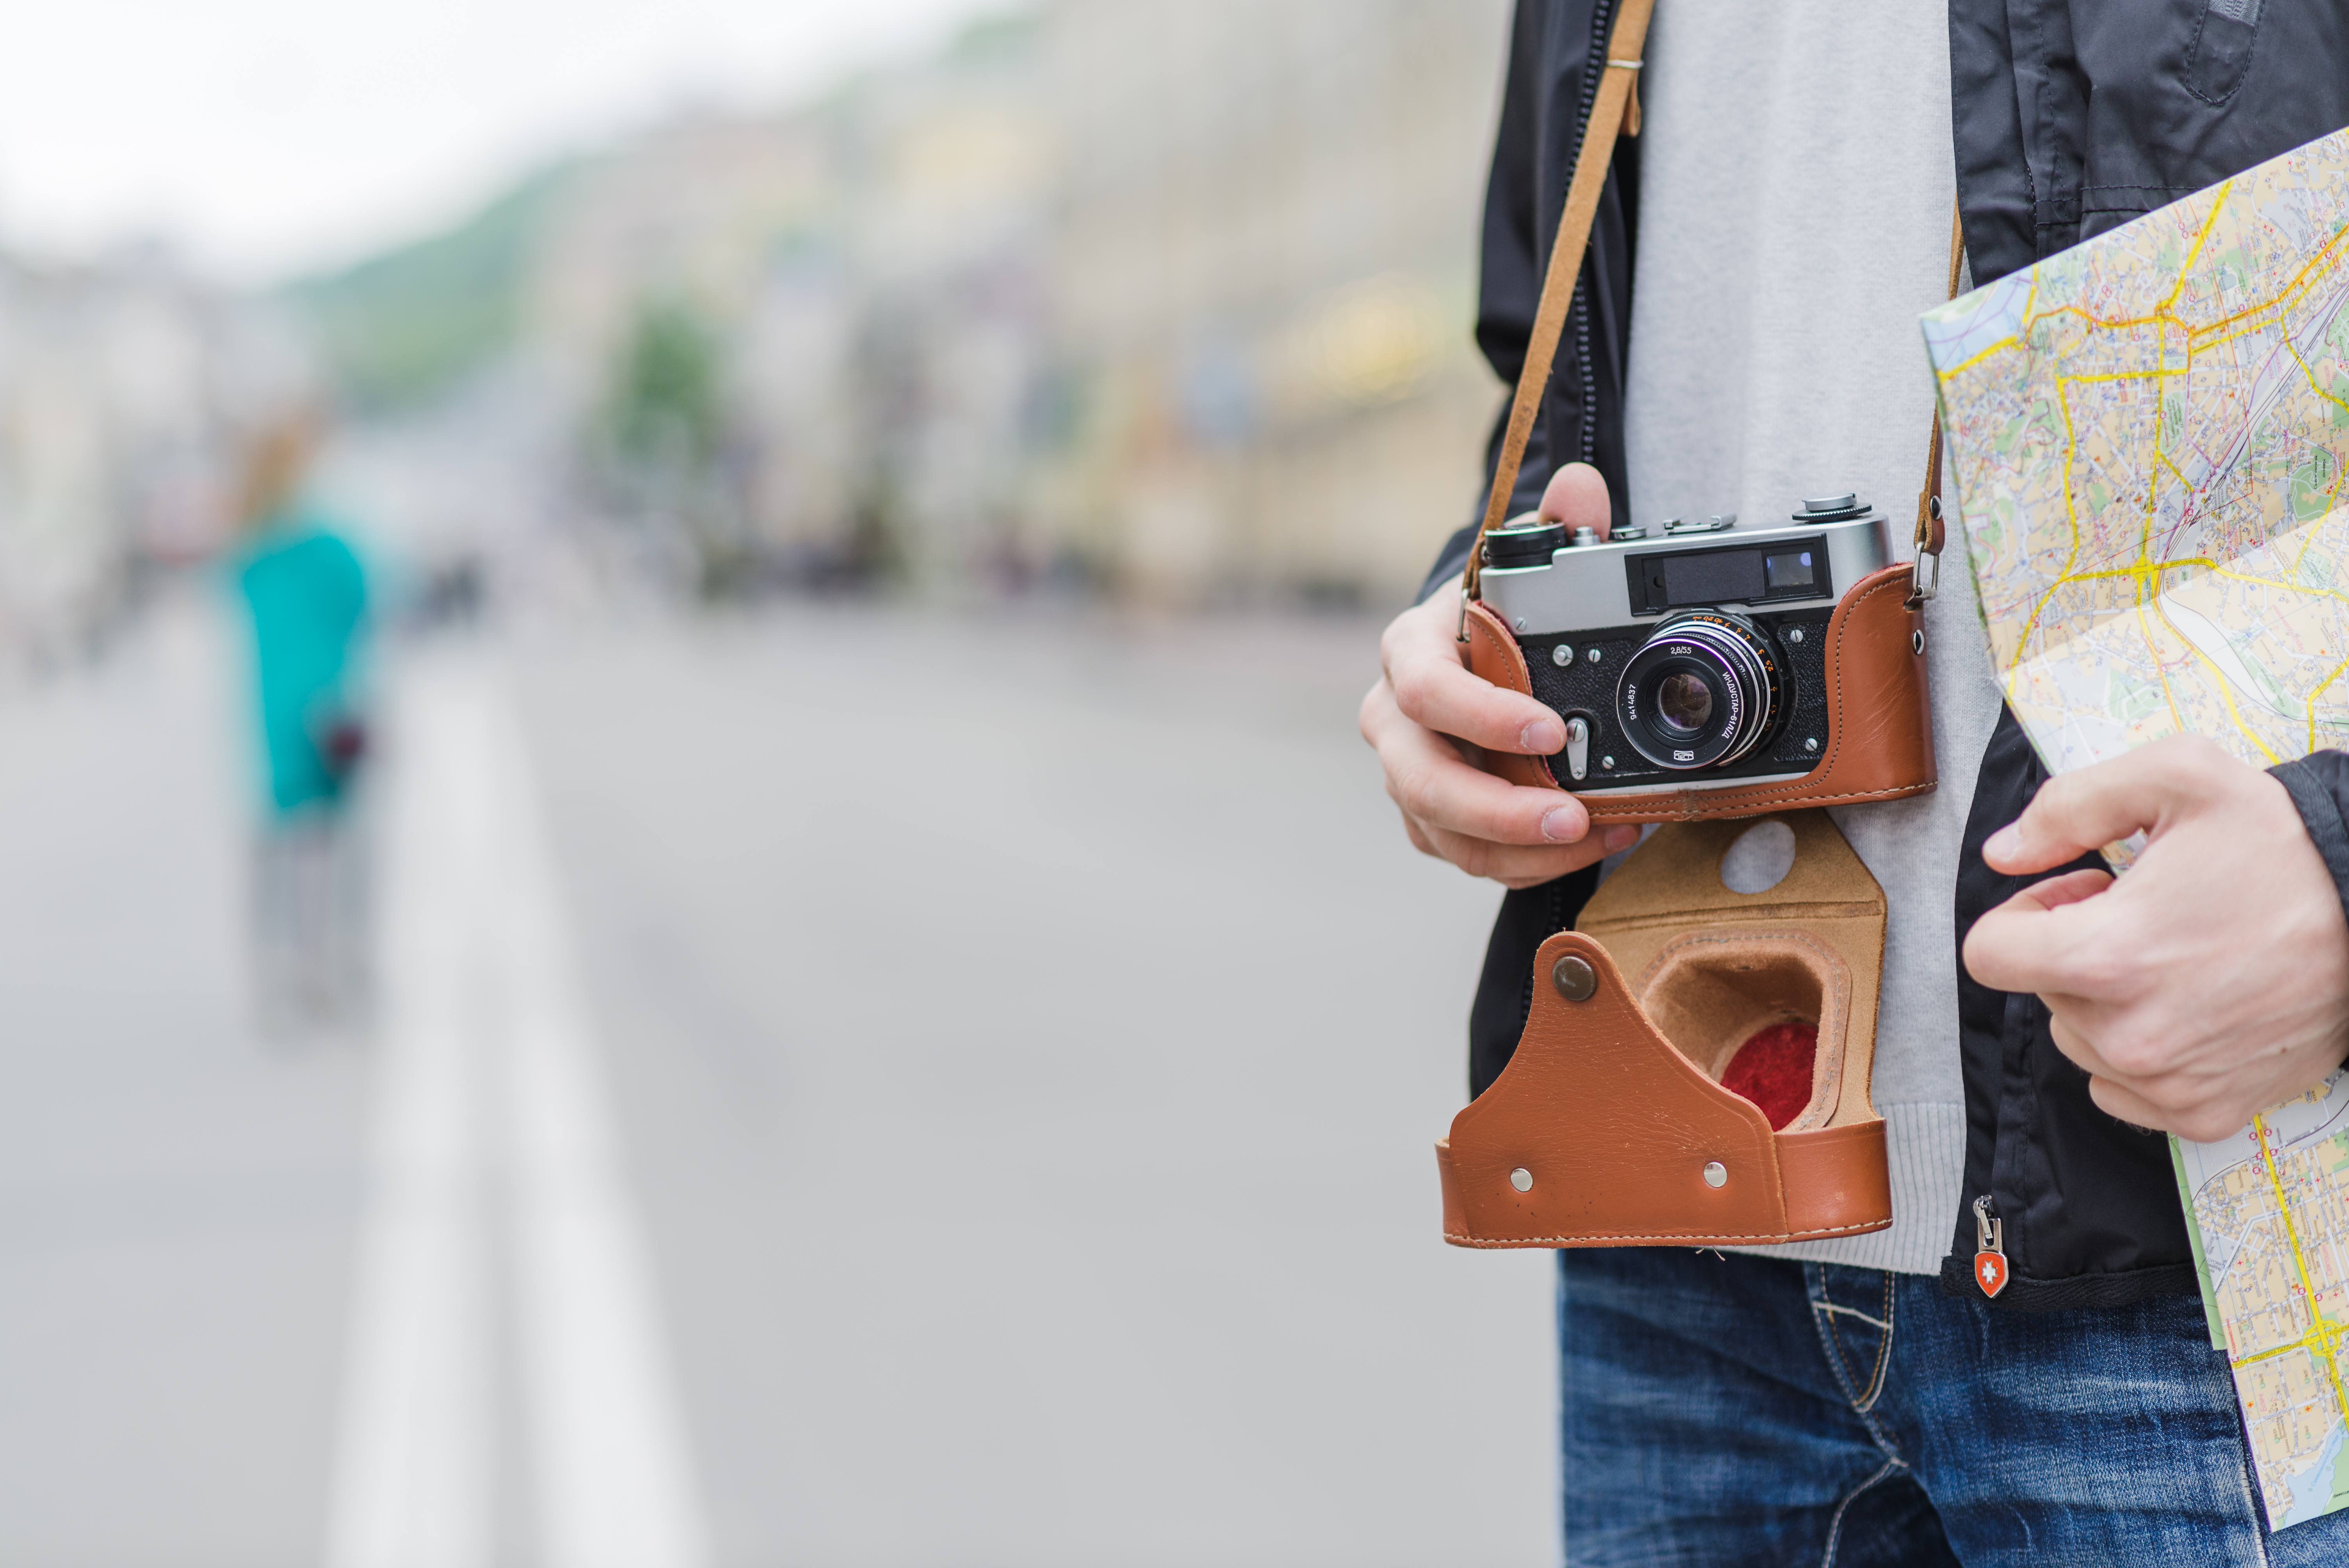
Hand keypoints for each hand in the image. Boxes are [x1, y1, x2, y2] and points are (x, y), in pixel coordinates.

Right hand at [1359, 463, 1639, 888]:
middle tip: (1573, 817)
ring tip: (1597, 838)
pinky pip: (1469, 856)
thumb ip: (1556, 528)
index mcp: (1410, 652)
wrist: (1468, 657)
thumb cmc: (1493, 615)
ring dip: (1522, 848)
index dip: (1482, 716)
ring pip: (1446, 831)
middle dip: (1500, 809)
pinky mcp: (1430, 819)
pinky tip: (1590, 845)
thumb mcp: (1523, 565)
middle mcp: (1394, 721)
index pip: (1426, 689)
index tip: (1549, 731)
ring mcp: (1408, 775)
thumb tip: (1581, 486)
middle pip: (1424, 781)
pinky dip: (1527, 862)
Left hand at [1961, 735, 2348, 1140]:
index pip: (1988, 954)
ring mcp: (2169, 1082)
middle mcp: (2131, 1035)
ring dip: (2108, 998)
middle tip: (2144, 913)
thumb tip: (2003, 852)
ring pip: (2080, 1039)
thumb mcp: (2177, 778)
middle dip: (2074, 948)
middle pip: (2042, 991)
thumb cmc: (2286, 845)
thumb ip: (2068, 807)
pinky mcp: (2206, 1112)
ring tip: (2176, 954)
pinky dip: (2142, 1050)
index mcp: (2108, 957)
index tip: (2077, 893)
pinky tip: (2193, 1003)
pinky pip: (2124, 1090)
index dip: (2023, 914)